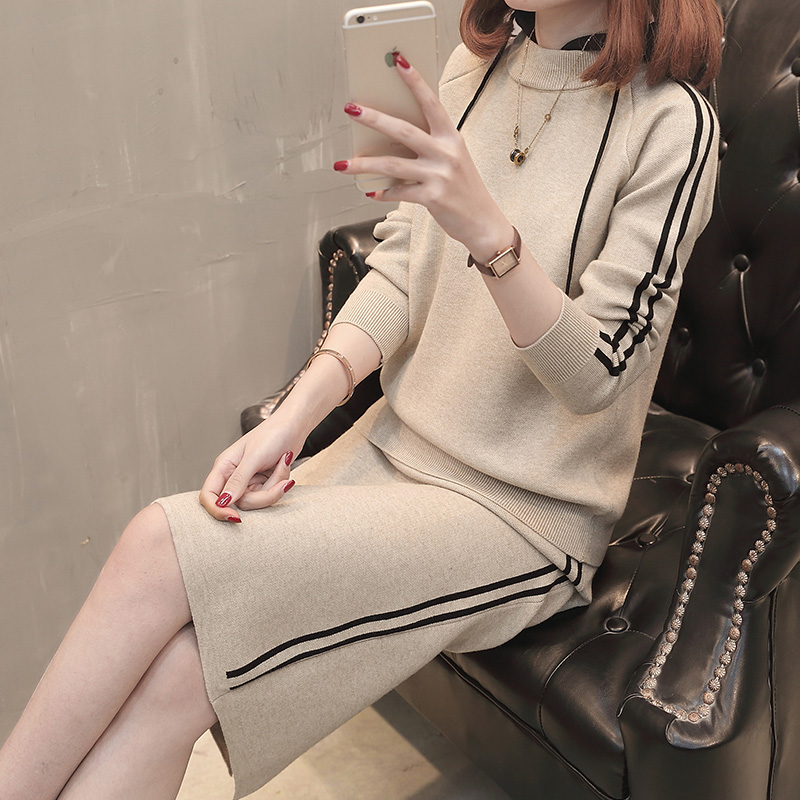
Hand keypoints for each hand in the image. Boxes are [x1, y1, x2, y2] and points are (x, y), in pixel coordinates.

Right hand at [199, 420, 302, 522]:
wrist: (293, 426)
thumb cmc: (271, 434)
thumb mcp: (254, 457)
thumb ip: (238, 480)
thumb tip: (223, 502)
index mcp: (224, 467)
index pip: (209, 495)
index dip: (217, 510)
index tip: (234, 518)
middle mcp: (233, 476)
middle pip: (239, 503)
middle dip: (264, 495)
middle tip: (282, 483)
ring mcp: (249, 481)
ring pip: (258, 500)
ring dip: (276, 485)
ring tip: (284, 462)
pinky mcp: (263, 483)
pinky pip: (270, 494)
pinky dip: (281, 481)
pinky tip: (284, 463)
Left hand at [336, 52, 513, 263]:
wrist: (483, 222)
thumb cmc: (463, 189)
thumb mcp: (453, 160)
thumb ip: (429, 146)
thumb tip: (390, 138)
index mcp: (451, 138)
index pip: (431, 103)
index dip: (415, 82)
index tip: (398, 61)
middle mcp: (446, 153)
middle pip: (403, 130)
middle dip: (374, 118)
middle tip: (351, 108)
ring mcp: (439, 175)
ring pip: (392, 164)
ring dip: (363, 164)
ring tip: (342, 164)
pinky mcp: (432, 198)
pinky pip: (399, 192)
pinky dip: (382, 192)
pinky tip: (370, 191)